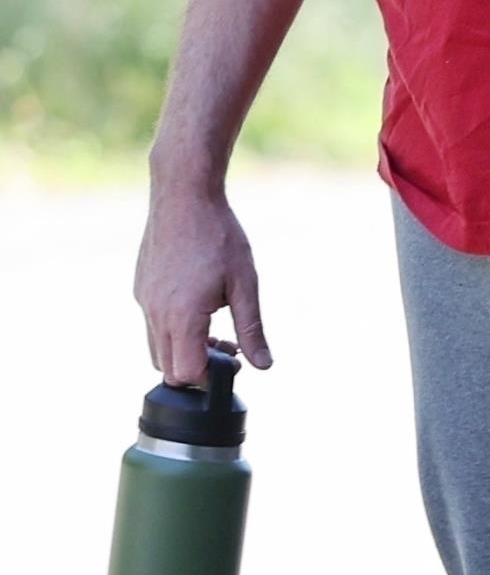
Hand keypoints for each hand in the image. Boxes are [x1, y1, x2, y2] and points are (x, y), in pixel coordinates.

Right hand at [135, 183, 271, 386]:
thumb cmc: (219, 236)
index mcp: (182, 317)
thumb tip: (264, 365)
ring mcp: (144, 301)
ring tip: (214, 324)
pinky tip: (197, 301)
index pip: (187, 374)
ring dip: (183, 348)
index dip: (211, 377)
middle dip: (197, 367)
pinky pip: (151, 323)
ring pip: (157, 348)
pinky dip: (172, 327)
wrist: (184, 197)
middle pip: (168, 369)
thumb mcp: (245, 284)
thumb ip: (252, 329)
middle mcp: (156, 315)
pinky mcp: (140, 288)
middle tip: (227, 344)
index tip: (233, 360)